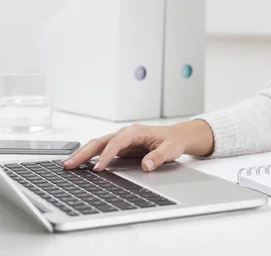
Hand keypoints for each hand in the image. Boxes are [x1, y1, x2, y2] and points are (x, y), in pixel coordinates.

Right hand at [62, 120, 213, 171]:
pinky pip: (101, 150)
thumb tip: (146, 165)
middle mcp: (125, 133)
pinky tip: (79, 165)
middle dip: (83, 153)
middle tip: (68, 165)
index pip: (116, 143)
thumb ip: (159, 157)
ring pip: (97, 145)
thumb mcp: (170, 150)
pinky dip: (88, 156)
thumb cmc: (172, 142)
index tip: (98, 168)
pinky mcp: (119, 146)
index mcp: (136, 131)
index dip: (106, 156)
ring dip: (81, 154)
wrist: (175, 137)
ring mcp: (120, 139)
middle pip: (100, 142)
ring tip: (66, 165)